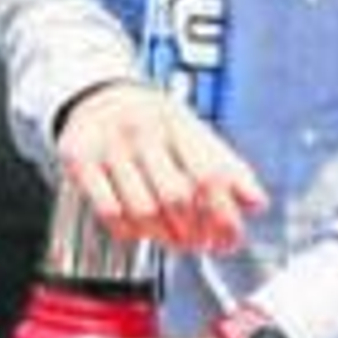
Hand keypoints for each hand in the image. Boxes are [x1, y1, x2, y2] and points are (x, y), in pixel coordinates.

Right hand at [57, 83, 265, 252]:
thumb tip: (256, 203)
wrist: (98, 94)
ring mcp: (109, 146)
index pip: (210, 175)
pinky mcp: (80, 162)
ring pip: (143, 211)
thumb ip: (227, 167)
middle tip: (201, 244)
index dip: (224, 216)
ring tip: (174, 240)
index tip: (230, 239)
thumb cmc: (153, 121)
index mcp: (178, 123)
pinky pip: (110, 213)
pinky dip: (131, 232)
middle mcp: (143, 131)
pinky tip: (141, 230)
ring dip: (164, 237)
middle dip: (194, 232)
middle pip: (177, 198)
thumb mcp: (194, 133)